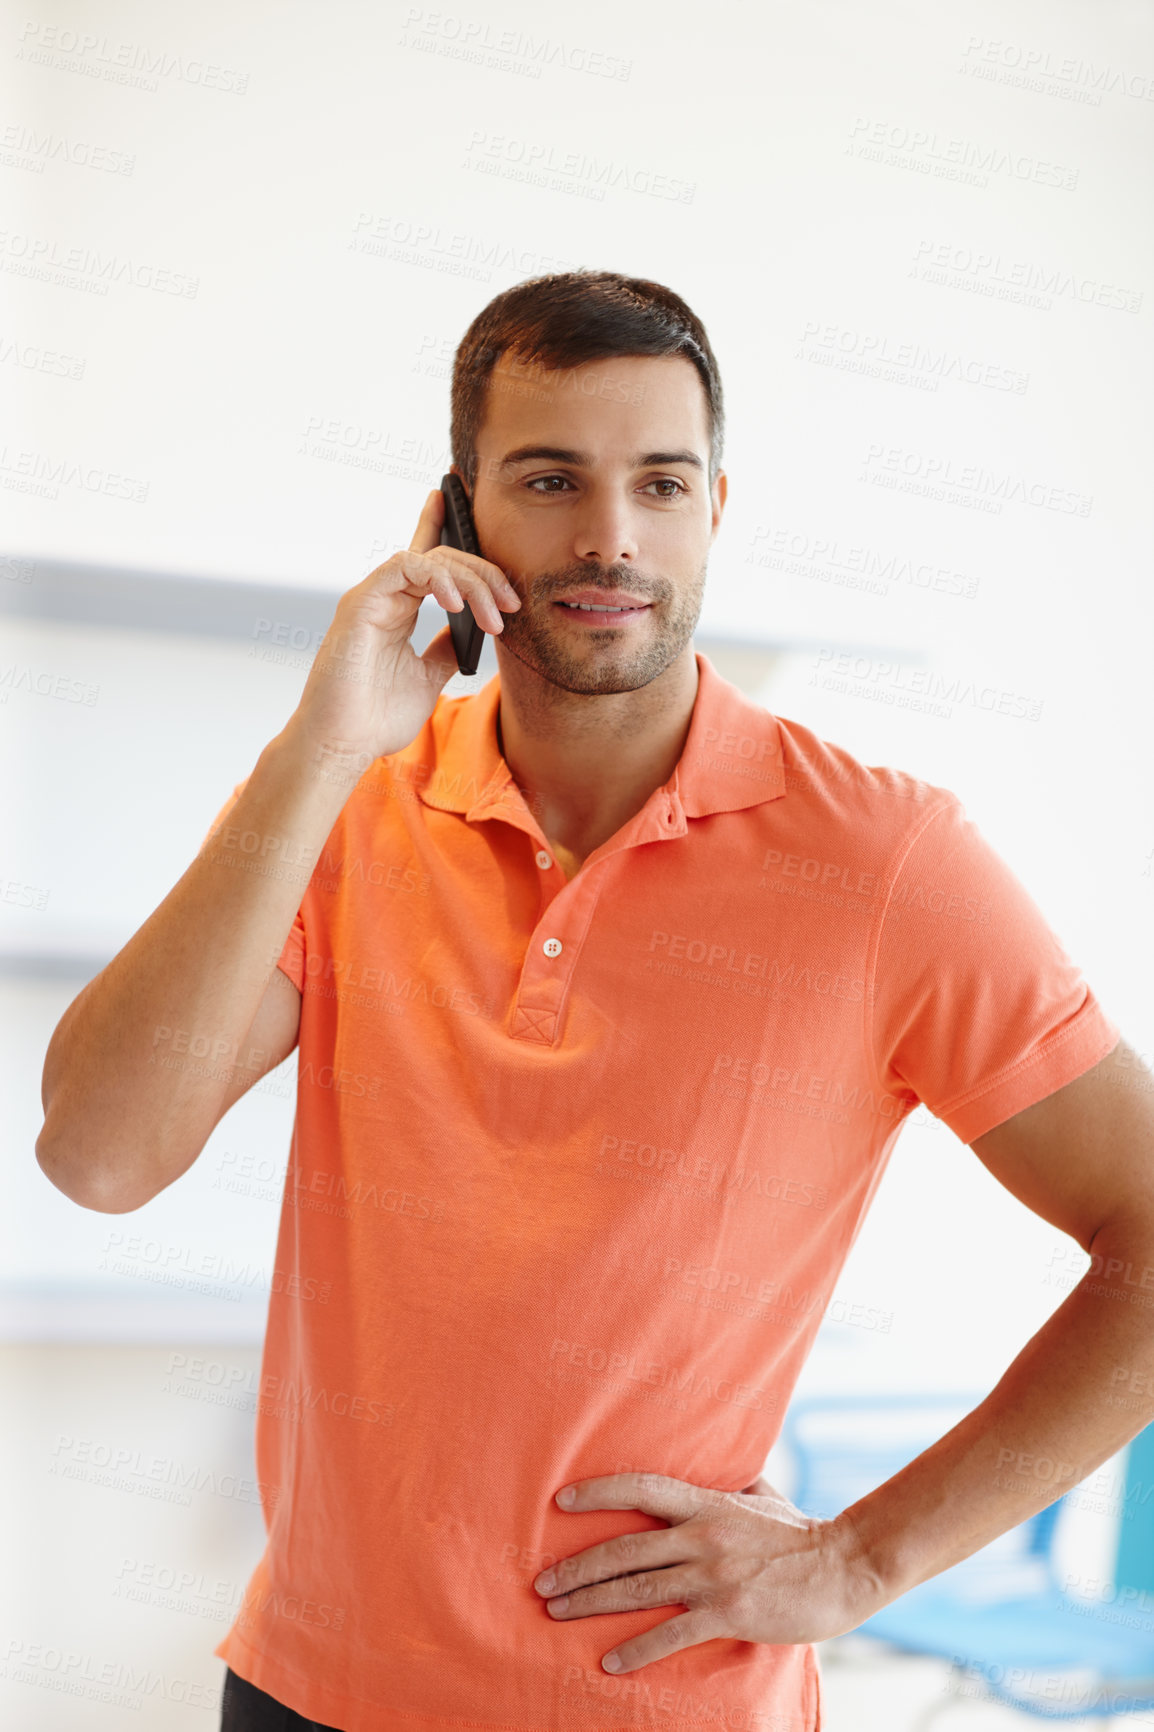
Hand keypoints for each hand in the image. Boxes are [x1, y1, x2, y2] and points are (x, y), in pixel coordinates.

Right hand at [286, 486, 519, 770]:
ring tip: (493, 616)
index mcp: (398, 609)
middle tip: (511, 603)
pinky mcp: (360, 604)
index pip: (426, 559)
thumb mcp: (427, 677)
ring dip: (470, 581)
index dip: (441, 526)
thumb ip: (446, 649)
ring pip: (429, 559)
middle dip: (484, 574)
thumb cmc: (375, 718)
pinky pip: (403, 567)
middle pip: (441, 557)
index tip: (468, 509)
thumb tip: (471, 631)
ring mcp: (371, 598)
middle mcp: (384, 597)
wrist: (343, 744)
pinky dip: (436, 578)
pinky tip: (457, 604)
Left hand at [532, 1470, 883, 1676]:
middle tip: (542, 1582)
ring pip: (638, 1588)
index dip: (598, 1492)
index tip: (559, 1501)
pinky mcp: (728, 1611)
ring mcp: (713, 1574)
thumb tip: (731, 1466)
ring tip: (557, 1612)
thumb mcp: (764, 1497)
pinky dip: (637, 1648)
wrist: (843, 1568)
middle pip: (625, 1548)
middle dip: (578, 1566)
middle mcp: (702, 1534)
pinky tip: (610, 1662)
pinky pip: (671, 1632)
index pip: (641, 1487)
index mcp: (706, 1502)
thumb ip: (738, 1483)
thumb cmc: (801, 1534)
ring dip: (591, 1602)